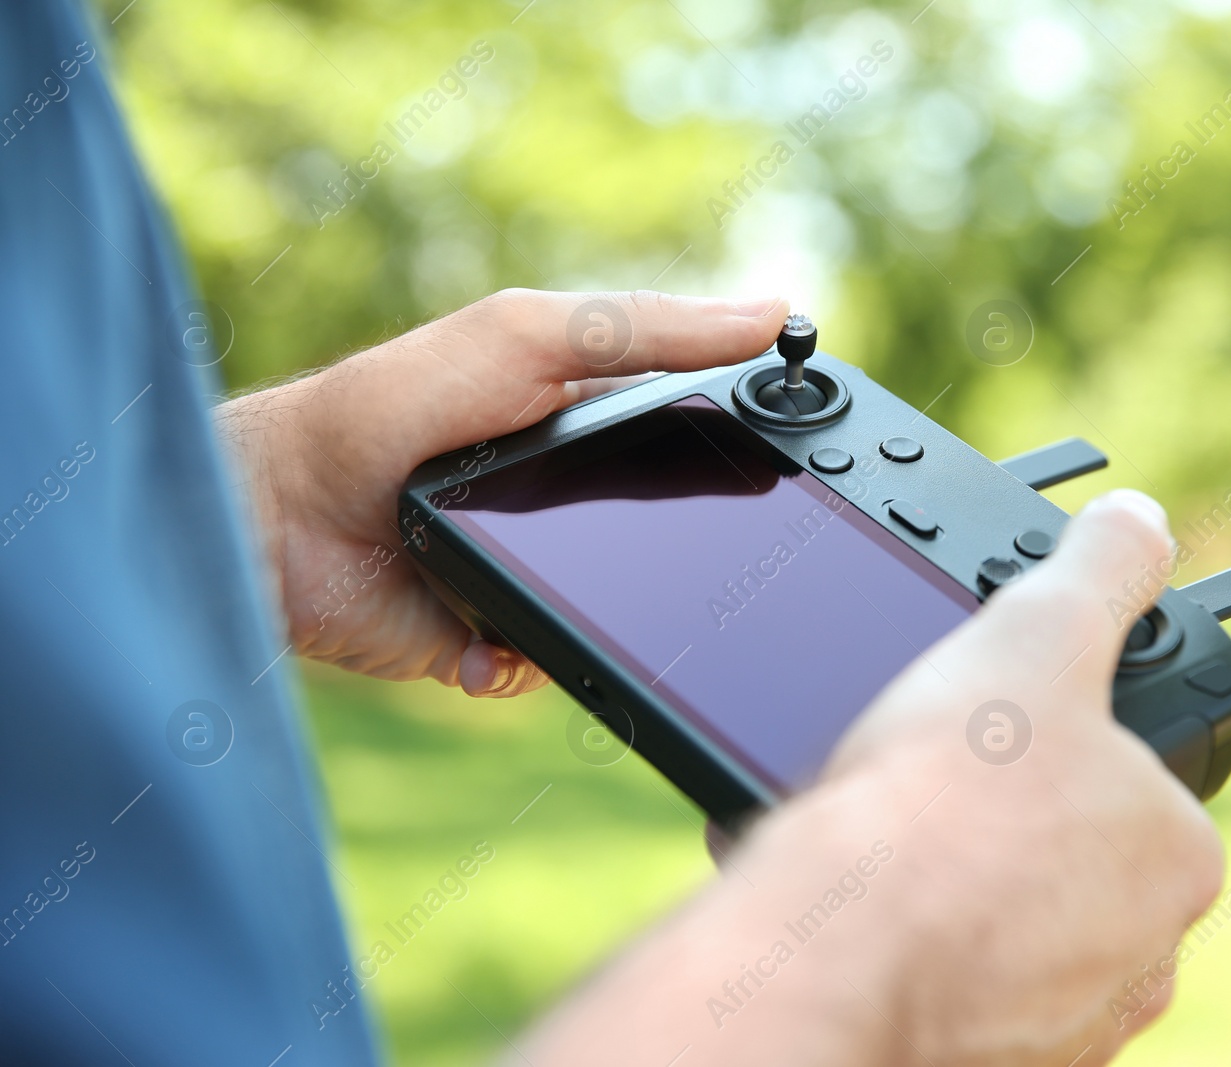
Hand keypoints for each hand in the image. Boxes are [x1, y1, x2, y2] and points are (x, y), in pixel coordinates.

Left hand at [216, 289, 787, 695]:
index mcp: (587, 419)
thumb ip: (642, 332)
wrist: (276, 517)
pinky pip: (552, 668)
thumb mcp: (528, 340)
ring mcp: (538, 570)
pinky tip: (486, 640)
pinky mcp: (493, 637)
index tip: (798, 459)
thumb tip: (767, 314)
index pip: (695, 430)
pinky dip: (528, 661)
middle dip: (695, 557)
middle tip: (718, 566)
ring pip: (624, 615)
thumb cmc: (393, 405)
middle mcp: (571, 499)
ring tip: (558, 594)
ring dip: (613, 620)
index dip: (748, 445)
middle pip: (673, 536)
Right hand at [519, 490, 1222, 1066]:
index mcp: (1174, 855)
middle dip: (990, 817)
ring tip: (877, 839)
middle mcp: (1140, 958)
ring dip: (943, 882)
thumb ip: (1100, 572)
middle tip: (923, 781)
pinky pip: (944, 983)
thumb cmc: (948, 800)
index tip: (989, 733)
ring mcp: (1061, 1024)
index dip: (1048, 742)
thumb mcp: (1035, 635)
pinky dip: (903, 941)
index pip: (1124, 779)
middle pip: (1055, 856)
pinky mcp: (980, 1059)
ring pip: (995, 924)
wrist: (840, 946)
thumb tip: (1141, 522)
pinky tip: (854, 903)